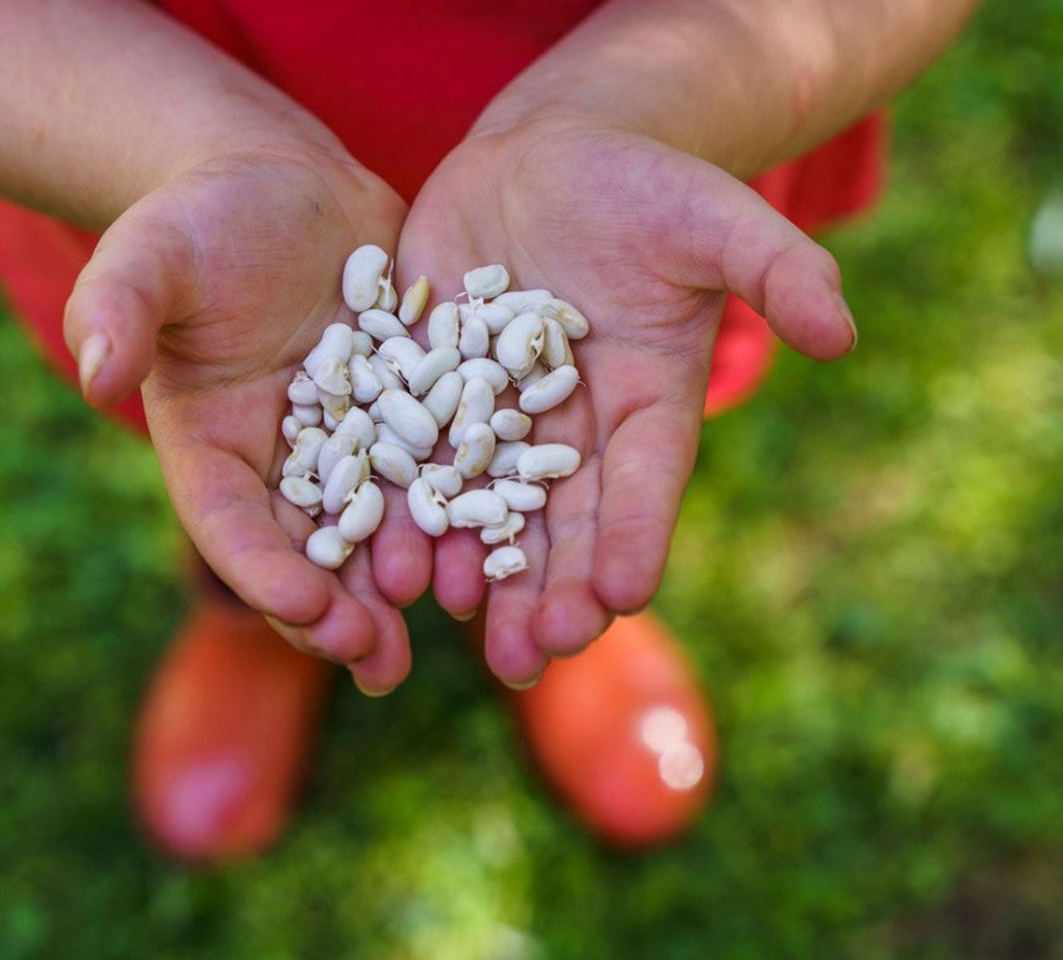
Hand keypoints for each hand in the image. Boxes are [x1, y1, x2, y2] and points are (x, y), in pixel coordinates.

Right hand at [64, 146, 413, 693]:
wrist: (282, 188)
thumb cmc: (198, 219)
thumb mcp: (151, 253)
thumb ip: (119, 306)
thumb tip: (95, 368)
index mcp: (213, 448)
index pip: (231, 526)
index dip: (262, 573)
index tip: (304, 607)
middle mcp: (285, 464)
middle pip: (309, 552)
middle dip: (341, 612)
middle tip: (378, 664)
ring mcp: (355, 445)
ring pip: (382, 529)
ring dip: (410, 582)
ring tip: (447, 625)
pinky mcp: (413, 412)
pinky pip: (443, 469)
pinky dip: (467, 510)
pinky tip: (502, 548)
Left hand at [389, 117, 856, 685]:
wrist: (551, 157)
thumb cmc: (648, 186)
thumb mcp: (717, 217)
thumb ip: (777, 271)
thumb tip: (842, 334)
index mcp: (646, 404)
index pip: (644, 485)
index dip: (634, 538)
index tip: (623, 597)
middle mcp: (571, 428)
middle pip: (563, 522)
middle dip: (550, 589)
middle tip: (536, 655)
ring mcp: (497, 413)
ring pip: (487, 507)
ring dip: (477, 570)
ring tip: (465, 628)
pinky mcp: (428, 384)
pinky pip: (417, 455)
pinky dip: (407, 507)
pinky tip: (397, 561)